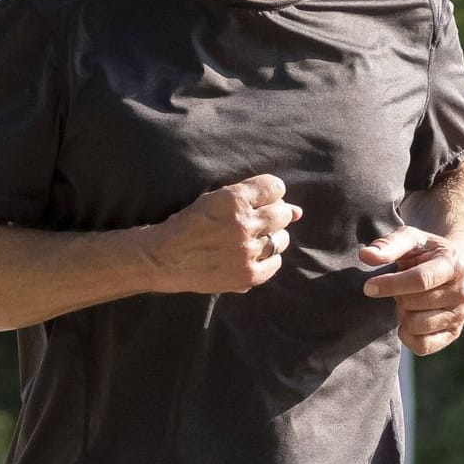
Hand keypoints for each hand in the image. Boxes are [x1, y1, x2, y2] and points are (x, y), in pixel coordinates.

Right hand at [145, 175, 297, 293]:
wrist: (164, 258)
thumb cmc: (188, 225)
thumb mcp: (214, 200)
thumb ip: (254, 198)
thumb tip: (298, 211)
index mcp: (233, 199)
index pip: (275, 187)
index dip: (270, 194)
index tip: (261, 201)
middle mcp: (244, 224)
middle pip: (282, 213)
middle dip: (274, 215)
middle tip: (254, 223)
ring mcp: (247, 252)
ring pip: (281, 239)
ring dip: (271, 238)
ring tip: (249, 240)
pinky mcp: (247, 275)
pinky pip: (275, 264)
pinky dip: (267, 259)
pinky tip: (250, 257)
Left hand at [359, 225, 463, 356]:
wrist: (459, 266)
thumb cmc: (429, 252)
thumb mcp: (412, 239)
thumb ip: (388, 245)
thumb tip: (365, 255)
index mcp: (453, 265)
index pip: (419, 280)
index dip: (390, 285)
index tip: (368, 287)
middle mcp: (462, 292)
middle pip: (413, 304)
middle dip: (398, 296)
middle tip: (401, 288)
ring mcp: (460, 316)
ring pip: (416, 326)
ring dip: (403, 314)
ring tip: (408, 301)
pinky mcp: (454, 333)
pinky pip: (422, 346)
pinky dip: (408, 335)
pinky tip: (409, 319)